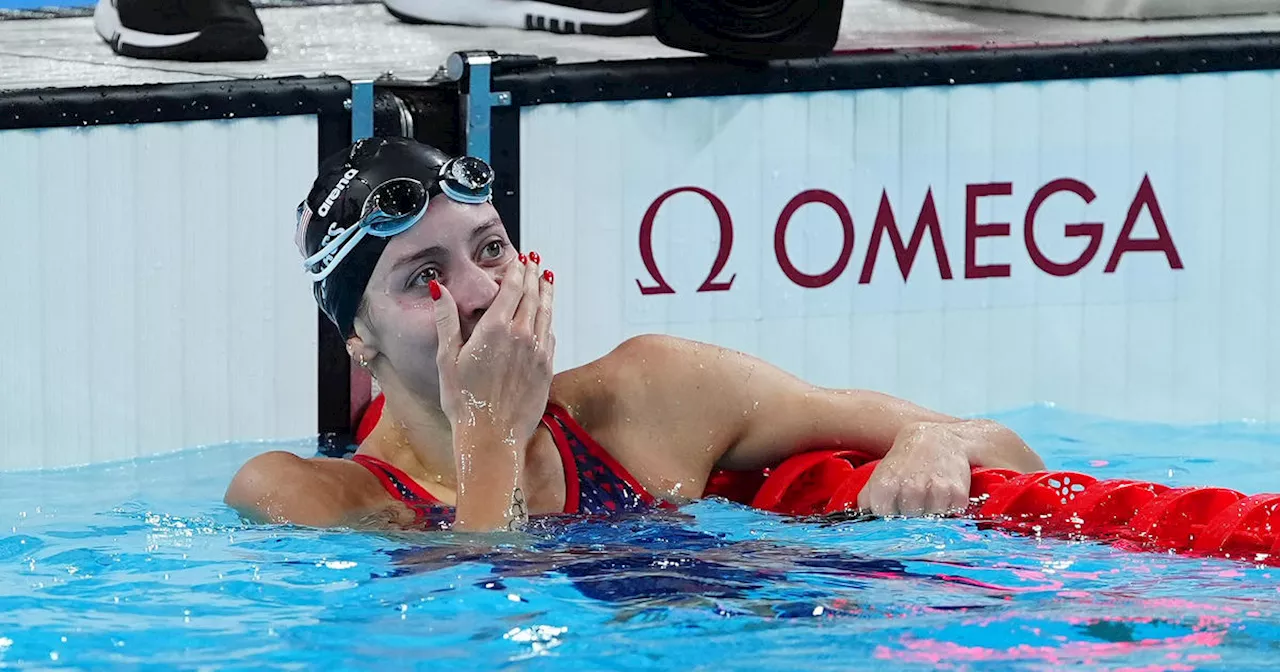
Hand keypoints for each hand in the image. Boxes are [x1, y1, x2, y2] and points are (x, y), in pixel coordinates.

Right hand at [432, 252, 555, 445]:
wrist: (491, 438)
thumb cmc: (462, 401)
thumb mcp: (446, 359)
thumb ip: (446, 321)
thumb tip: (439, 289)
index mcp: (496, 329)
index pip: (513, 289)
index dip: (519, 271)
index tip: (522, 258)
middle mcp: (522, 336)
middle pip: (533, 296)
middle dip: (534, 276)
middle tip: (536, 262)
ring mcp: (538, 352)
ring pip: (546, 313)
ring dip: (547, 293)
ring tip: (547, 279)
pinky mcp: (547, 369)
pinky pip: (550, 336)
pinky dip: (549, 320)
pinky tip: (547, 316)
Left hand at [857, 422, 972, 516]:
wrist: (937, 438)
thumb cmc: (905, 460)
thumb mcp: (879, 474)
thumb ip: (867, 499)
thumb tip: (862, 520)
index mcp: (885, 485)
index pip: (884, 521)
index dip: (889, 520)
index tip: (894, 513)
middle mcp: (910, 488)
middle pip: (908, 525)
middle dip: (910, 518)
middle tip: (913, 502)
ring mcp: (934, 491)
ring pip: (929, 522)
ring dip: (929, 514)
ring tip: (928, 497)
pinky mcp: (957, 492)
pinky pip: (951, 515)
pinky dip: (948, 510)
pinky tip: (943, 494)